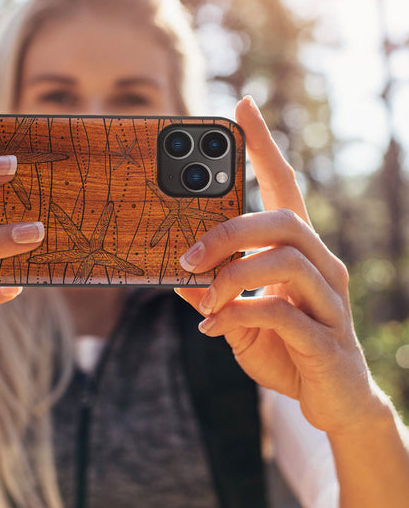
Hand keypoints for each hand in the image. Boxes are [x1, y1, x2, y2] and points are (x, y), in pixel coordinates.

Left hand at [176, 96, 383, 434]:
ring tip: (203, 297)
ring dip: (232, 276)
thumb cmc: (283, 346)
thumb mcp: (237, 315)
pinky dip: (241, 314)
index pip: (284, 185)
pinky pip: (282, 312)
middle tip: (187, 256)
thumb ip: (212, 292)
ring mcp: (330, 301)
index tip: (242, 106)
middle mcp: (322, 265)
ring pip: (286, 260)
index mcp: (298, 250)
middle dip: (229, 232)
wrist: (331, 401)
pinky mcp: (328, 339)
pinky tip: (216, 327)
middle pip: (283, 220)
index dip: (264, 146)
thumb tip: (175, 275)